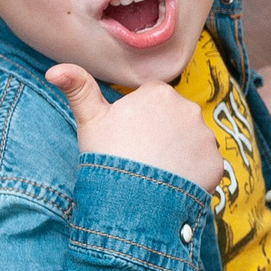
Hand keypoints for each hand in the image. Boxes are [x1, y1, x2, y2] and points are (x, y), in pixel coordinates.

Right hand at [48, 65, 222, 192]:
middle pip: (175, 120)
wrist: (132, 200)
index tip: (128, 138)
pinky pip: (206, 165)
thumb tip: (54, 69)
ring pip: (191, 141)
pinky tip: (173, 184)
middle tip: (141, 157)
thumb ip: (78, 88)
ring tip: (157, 172)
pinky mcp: (216, 163)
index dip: (138, 121)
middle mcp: (189, 108)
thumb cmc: (108, 157)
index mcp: (159, 93)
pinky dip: (193, 174)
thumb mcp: (89, 120)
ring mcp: (206, 136)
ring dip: (179, 153)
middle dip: (162, 134)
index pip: (152, 102)